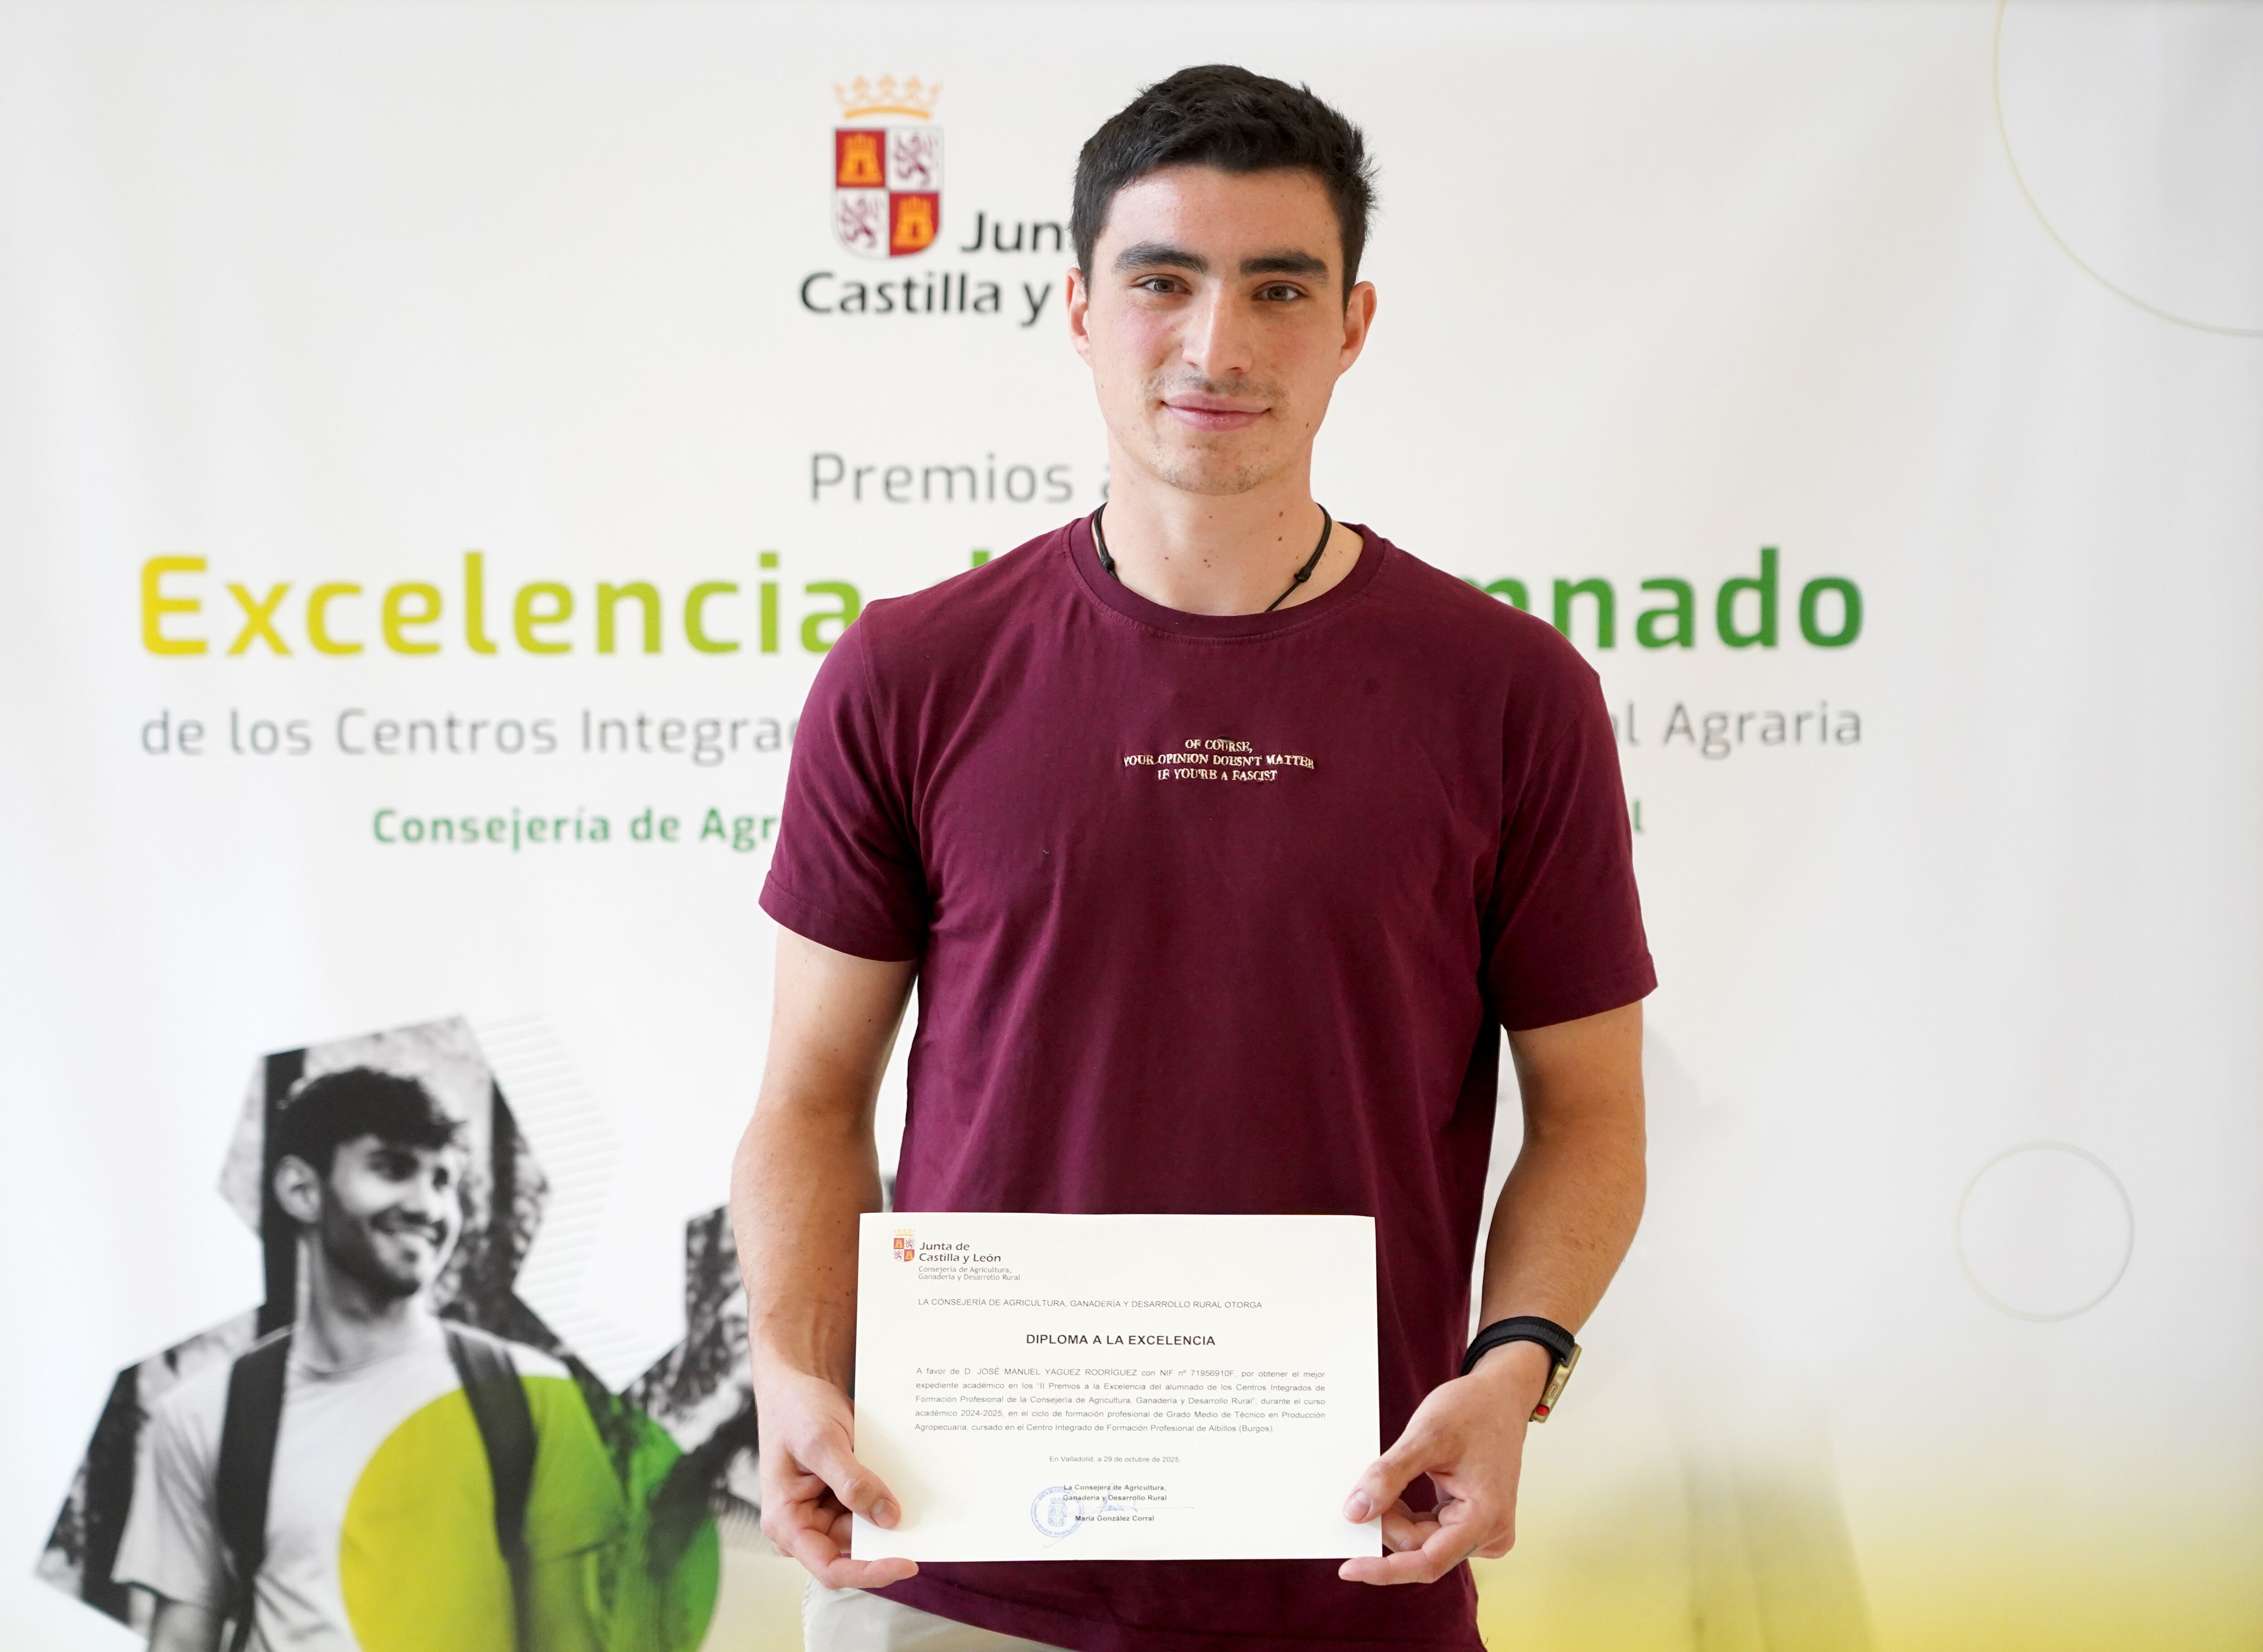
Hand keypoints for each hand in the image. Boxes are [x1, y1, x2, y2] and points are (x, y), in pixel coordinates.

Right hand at [754, 1363, 917, 1589]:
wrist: (798, 1384)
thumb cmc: (795, 1410)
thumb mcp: (821, 1442)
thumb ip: (851, 1482)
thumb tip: (887, 1518)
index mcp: (786, 1522)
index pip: (830, 1568)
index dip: (869, 1572)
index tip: (907, 1563)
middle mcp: (804, 1525)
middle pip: (854, 1551)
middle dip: (887, 1539)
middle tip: (926, 1524)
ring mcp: (825, 1511)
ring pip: (867, 1529)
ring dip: (891, 1514)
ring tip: (918, 1494)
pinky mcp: (842, 1496)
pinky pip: (871, 1507)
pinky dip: (888, 1496)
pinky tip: (906, 1482)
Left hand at [1337, 1340, 1551, 1584]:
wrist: (1501, 1396)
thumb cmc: (1472, 1410)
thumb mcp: (1425, 1436)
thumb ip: (1389, 1476)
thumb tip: (1355, 1513)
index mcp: (1486, 1519)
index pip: (1428, 1561)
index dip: (1385, 1569)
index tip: (1347, 1569)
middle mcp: (1490, 1534)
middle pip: (1420, 1548)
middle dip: (1388, 1523)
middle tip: (1363, 1489)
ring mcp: (1483, 1531)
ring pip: (1422, 1541)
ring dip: (1397, 1517)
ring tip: (1386, 1481)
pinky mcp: (1472, 1522)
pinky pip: (1430, 1530)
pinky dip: (1407, 1514)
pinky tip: (1398, 1491)